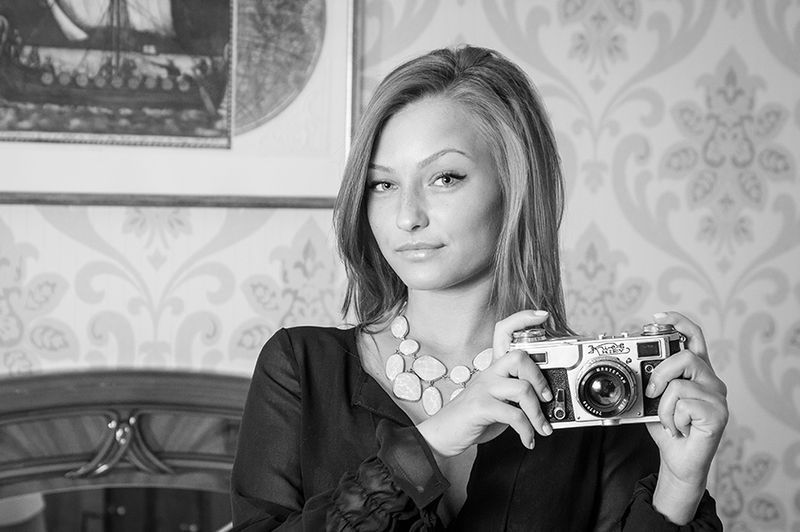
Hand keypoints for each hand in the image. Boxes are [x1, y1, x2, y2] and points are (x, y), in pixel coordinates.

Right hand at [416, 310, 552, 457]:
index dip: (522, 319)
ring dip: (538, 413)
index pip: (504, 331)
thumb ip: (517, 394)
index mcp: (493, 368)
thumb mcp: (498, 400)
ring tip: (542, 428)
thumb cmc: (474, 417)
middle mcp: (488, 373)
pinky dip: (527, 431)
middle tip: (547, 397)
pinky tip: (528, 439)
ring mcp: (483, 388)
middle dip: (539, 377)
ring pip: (522, 389)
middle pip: (518, 357)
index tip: (542, 316)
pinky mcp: (480, 407)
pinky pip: (514, 415)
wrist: (444, 434)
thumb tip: (548, 399)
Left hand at [645, 311, 728, 523]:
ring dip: (663, 406)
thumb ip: (653, 380)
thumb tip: (636, 366)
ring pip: (679, 384)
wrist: (679, 460)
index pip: (695, 337)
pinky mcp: (719, 414)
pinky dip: (672, 419)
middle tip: (652, 393)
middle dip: (660, 373)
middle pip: (685, 357)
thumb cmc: (669, 427)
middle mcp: (711, 380)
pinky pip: (684, 405)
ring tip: (669, 420)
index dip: (679, 322)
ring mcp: (718, 397)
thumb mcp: (654, 399)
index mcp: (697, 372)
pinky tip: (679, 429)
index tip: (657, 317)